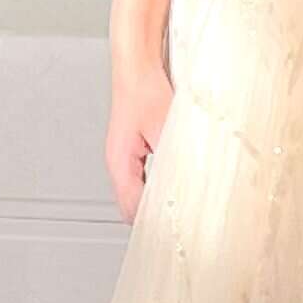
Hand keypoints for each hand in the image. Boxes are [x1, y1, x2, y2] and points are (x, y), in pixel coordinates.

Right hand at [105, 58, 174, 221]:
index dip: (149, 223)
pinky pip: (140, 179)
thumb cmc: (144, 91)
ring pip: (134, 193)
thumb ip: (173, 161)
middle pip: (129, 205)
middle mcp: (118, 163)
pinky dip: (152, 188)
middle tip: (173, 229)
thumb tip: (184, 185)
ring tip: (171, 214)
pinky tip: (169, 189)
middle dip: (149, 217)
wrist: (137, 68)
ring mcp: (124, 157)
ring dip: (150, 203)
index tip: (167, 234)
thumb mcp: (165, 130)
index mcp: (120, 163)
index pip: (131, 208)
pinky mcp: (133, 149)